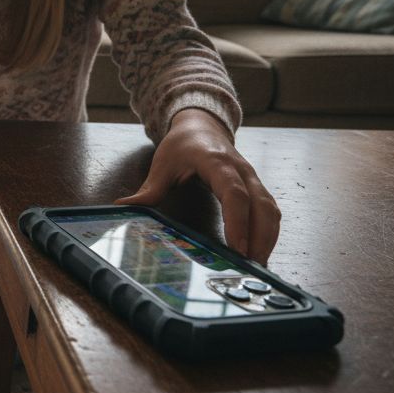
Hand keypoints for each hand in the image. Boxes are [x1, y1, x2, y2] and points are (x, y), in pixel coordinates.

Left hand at [117, 108, 280, 262]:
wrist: (201, 125)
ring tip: (257, 266)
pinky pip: (270, 210)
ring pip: (270, 209)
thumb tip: (123, 207)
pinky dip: (269, 232)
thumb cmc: (182, 144)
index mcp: (217, 162)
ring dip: (268, 238)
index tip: (237, 247)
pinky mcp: (257, 186)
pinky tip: (261, 251)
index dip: (237, 221)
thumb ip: (148, 190)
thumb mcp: (162, 164)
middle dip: (259, 237)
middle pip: (260, 205)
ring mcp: (253, 178)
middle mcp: (241, 170)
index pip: (233, 193)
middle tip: (250, 267)